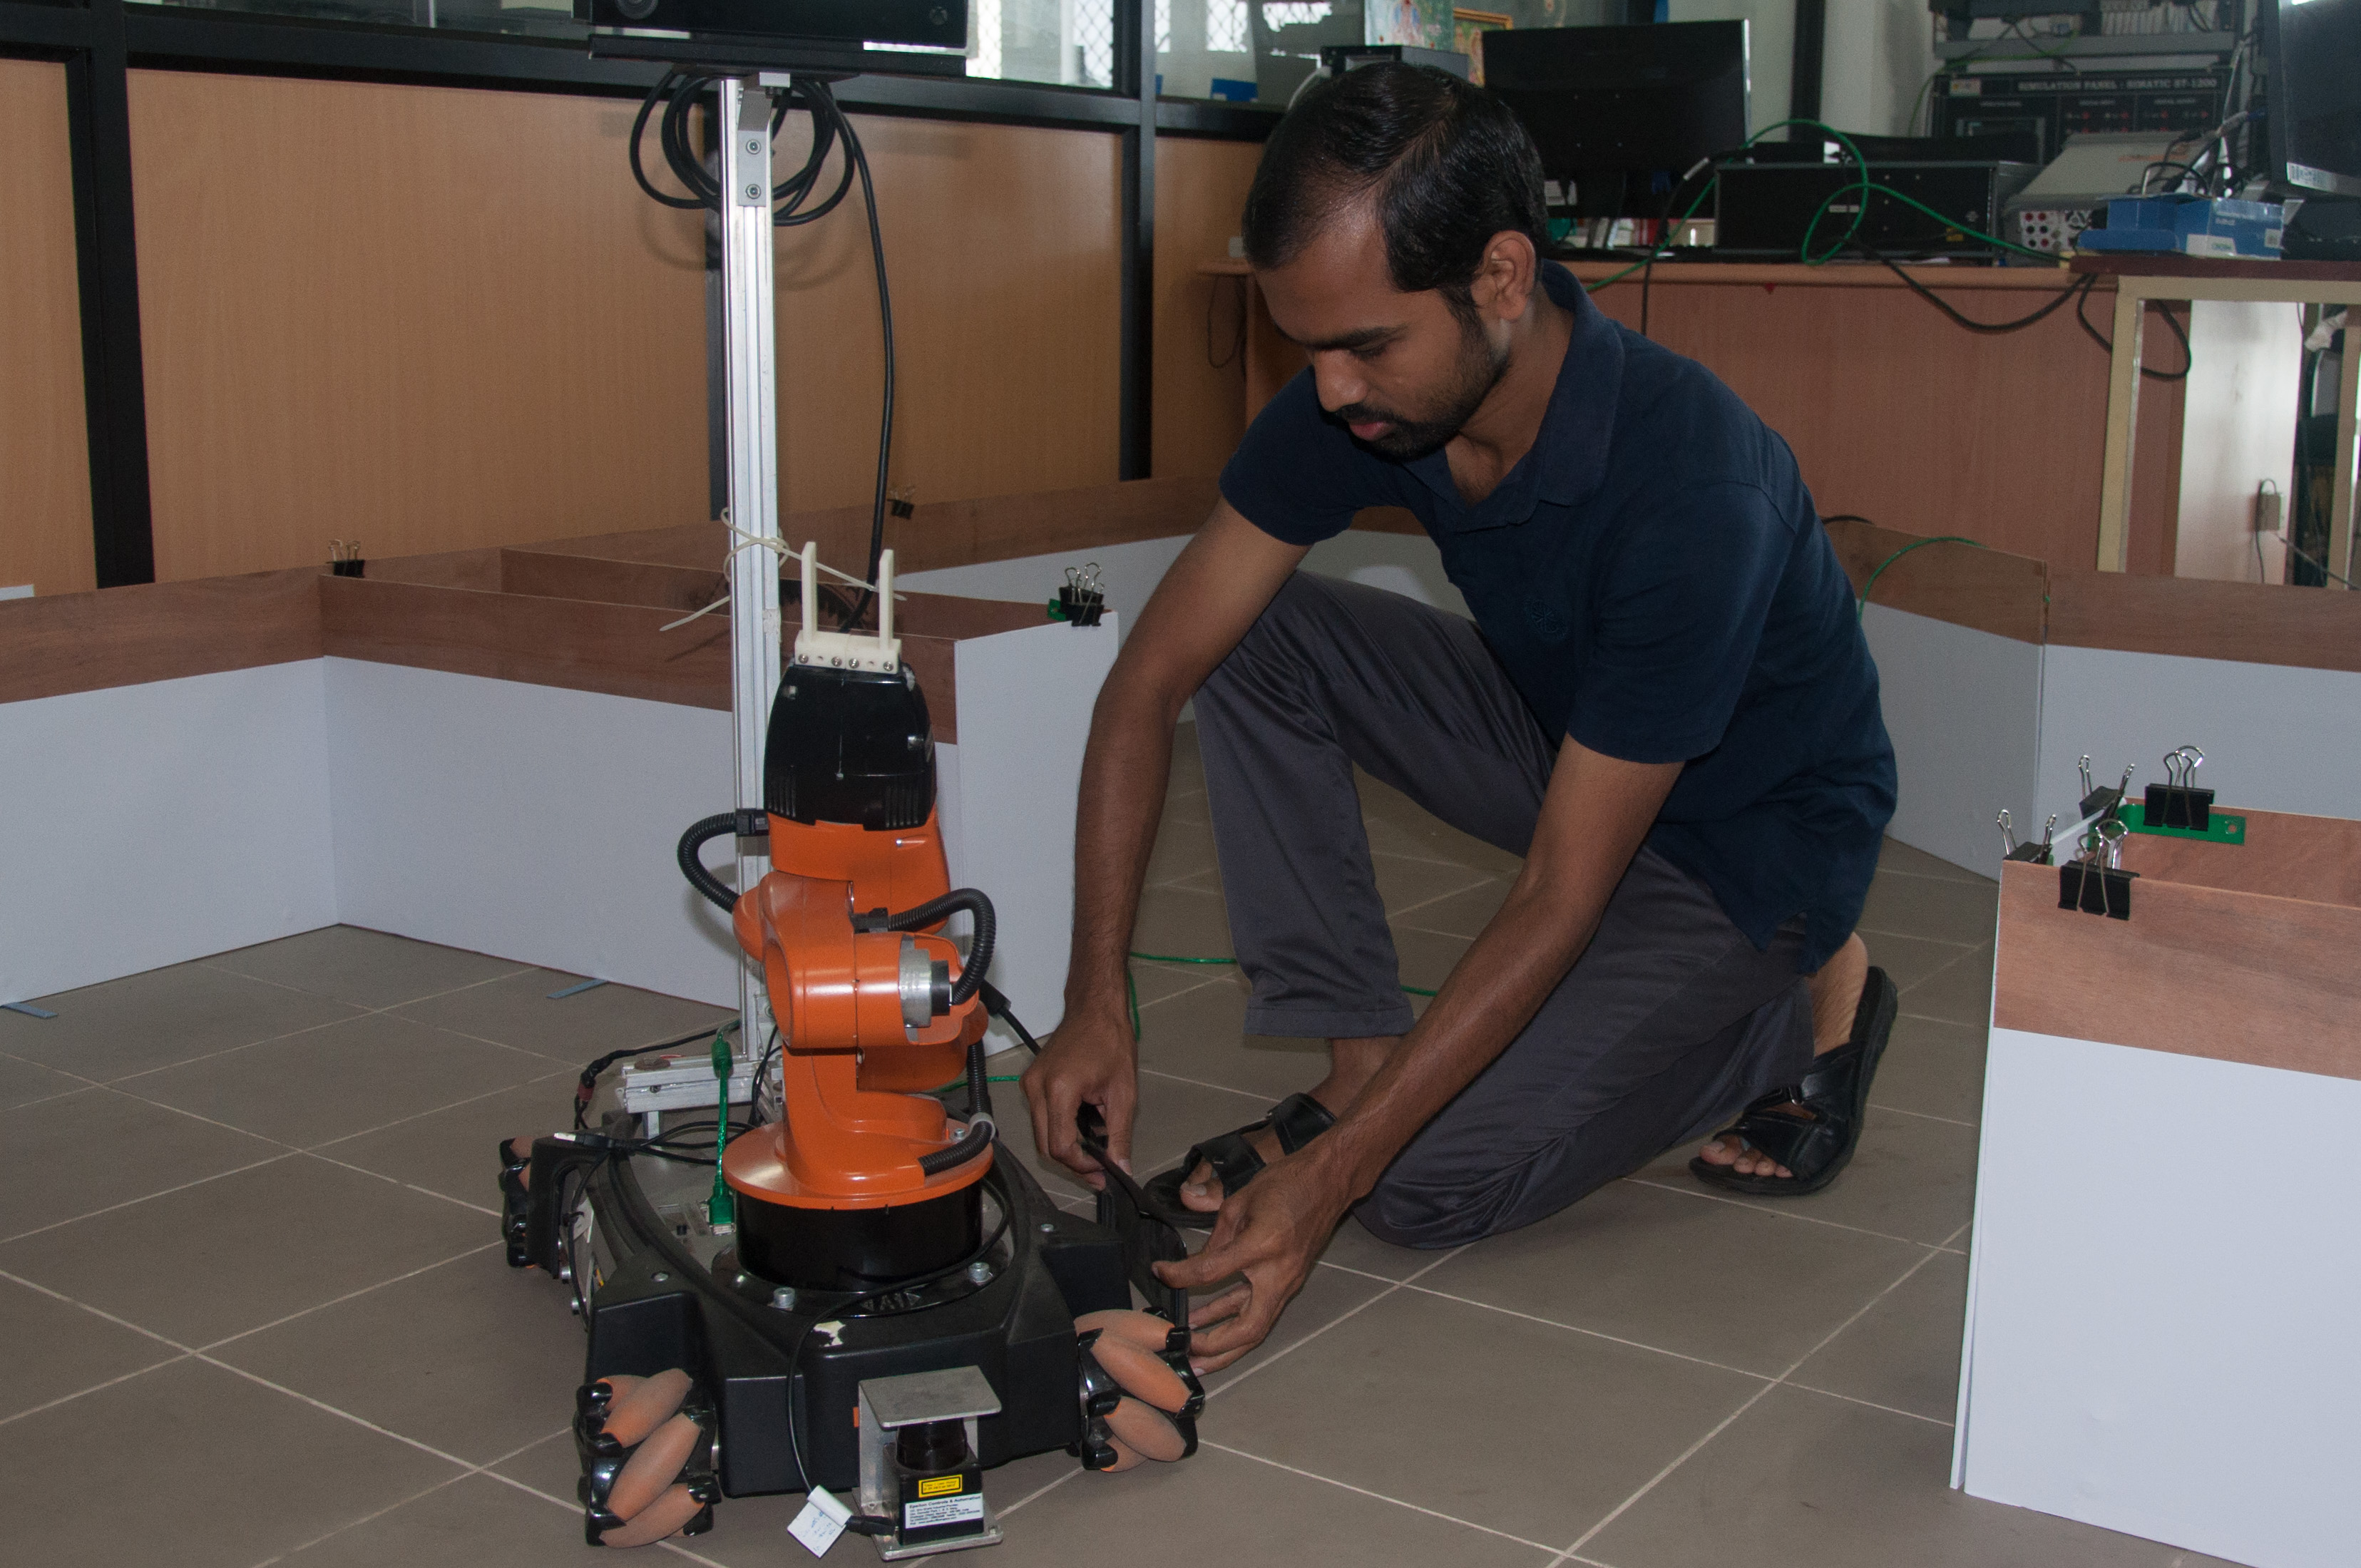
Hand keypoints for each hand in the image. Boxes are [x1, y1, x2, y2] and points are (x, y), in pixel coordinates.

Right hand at [1021, 1005, 1136, 1187]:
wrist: (1094, 1009)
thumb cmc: (1111, 1042)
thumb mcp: (1123, 1093)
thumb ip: (1119, 1135)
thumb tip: (1121, 1168)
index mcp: (1058, 1089)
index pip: (1060, 1146)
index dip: (1082, 1166)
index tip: (1103, 1172)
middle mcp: (1036, 1088)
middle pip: (1045, 1146)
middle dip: (1073, 1162)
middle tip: (1101, 1170)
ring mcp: (1029, 1085)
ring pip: (1041, 1135)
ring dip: (1067, 1146)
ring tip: (1096, 1148)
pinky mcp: (1030, 1082)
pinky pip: (1041, 1118)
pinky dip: (1060, 1129)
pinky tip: (1084, 1127)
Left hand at [1153, 1148, 1350, 1372]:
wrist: (1328, 1182)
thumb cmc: (1285, 1182)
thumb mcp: (1240, 1203)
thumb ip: (1217, 1239)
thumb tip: (1197, 1265)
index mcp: (1262, 1245)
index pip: (1211, 1272)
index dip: (1180, 1276)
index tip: (1159, 1273)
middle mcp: (1278, 1273)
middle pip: (1247, 1328)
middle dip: (1214, 1347)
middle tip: (1184, 1351)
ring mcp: (1288, 1283)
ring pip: (1257, 1329)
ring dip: (1226, 1347)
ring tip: (1195, 1357)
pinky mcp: (1290, 1283)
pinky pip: (1261, 1311)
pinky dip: (1236, 1322)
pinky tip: (1211, 1323)